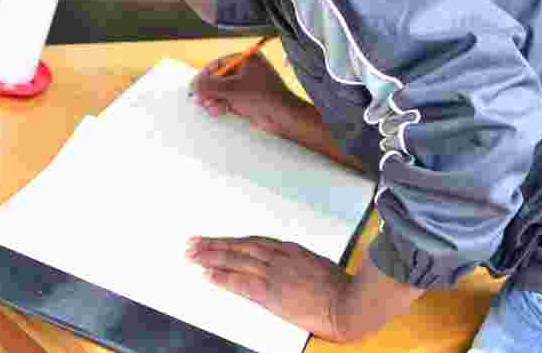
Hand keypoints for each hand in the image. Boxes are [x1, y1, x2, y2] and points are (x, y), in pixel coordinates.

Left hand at [186, 236, 355, 342]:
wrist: (348, 302)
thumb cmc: (341, 289)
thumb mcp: (319, 268)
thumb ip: (301, 267)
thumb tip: (293, 272)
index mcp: (292, 250)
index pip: (254, 242)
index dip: (234, 241)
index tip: (218, 240)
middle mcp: (280, 257)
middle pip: (240, 247)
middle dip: (215, 244)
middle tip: (193, 242)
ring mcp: (275, 273)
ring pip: (236, 260)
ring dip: (211, 256)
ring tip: (192, 254)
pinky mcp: (272, 292)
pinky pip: (241, 282)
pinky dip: (223, 277)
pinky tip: (208, 275)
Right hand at [191, 50, 300, 135]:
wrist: (283, 117)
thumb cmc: (264, 97)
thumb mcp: (234, 88)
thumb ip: (212, 85)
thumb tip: (194, 85)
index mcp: (247, 60)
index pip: (219, 63)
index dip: (205, 75)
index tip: (194, 86)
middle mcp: (246, 71)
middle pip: (218, 78)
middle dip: (209, 90)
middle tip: (199, 100)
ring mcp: (246, 86)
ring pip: (221, 91)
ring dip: (213, 99)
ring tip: (210, 107)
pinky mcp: (246, 100)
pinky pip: (227, 100)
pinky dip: (220, 105)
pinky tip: (217, 111)